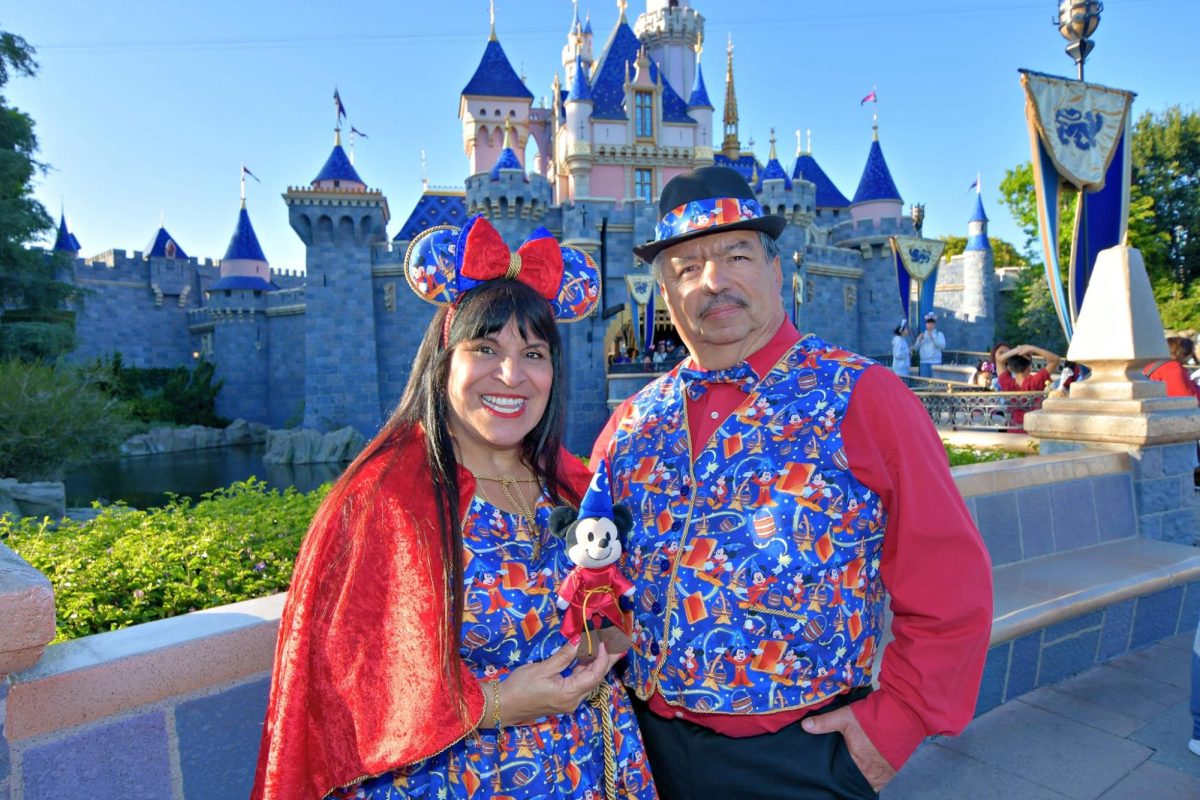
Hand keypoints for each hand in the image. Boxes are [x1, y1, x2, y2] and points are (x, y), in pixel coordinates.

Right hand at [497, 643, 620, 724]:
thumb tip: (580, 640)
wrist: (502, 706)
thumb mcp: (542, 669)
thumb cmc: (520, 687)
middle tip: (619, 643)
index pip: (595, 675)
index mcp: (569, 694)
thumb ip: (564, 656)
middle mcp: (573, 700)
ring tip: (606, 645)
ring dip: (596, 663)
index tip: (604, 639)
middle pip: (595, 678)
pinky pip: (579, 682)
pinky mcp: (563, 699)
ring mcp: (569, 701)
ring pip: (588, 680)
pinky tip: (587, 656)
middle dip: (607, 660)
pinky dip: (584, 668)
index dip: (602, 657)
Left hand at [802, 704, 895, 791]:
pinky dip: (876, 774)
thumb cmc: (874, 717)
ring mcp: (886, 774)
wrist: (904, 714)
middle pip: (857, 778)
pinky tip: (870, 766)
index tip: (834, 769)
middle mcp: (873, 774)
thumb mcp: (845, 717)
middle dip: (850, 773)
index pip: (843, 777)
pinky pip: (882, 779)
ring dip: (864, 774)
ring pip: (870, 780)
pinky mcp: (896, 770)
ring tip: (857, 765)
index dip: (838, 773)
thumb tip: (805, 726)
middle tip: (845, 765)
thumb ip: (825, 723)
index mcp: (858, 764)